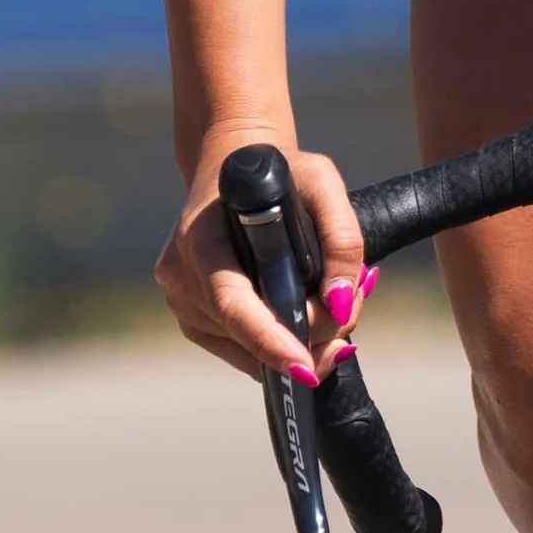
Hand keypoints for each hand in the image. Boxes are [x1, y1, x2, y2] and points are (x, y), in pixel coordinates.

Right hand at [155, 121, 373, 385]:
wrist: (237, 166)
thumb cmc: (280, 172)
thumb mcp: (321, 181)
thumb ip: (341, 236)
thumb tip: (341, 302)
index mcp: (200, 237)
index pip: (231, 301)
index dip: (268, 339)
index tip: (304, 367)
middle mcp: (182, 275)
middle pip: (246, 333)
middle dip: (307, 337)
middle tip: (351, 318)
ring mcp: (181, 301)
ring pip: (246, 350)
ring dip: (297, 341)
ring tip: (334, 307)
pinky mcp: (192, 318)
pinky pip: (240, 348)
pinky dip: (278, 343)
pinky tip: (307, 317)